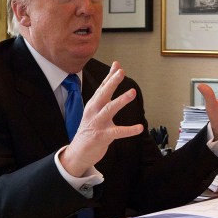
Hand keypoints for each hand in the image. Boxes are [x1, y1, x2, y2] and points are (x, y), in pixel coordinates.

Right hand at [59, 61, 143, 176]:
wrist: (78, 152)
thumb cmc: (90, 128)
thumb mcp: (95, 110)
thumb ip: (104, 95)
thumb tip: (112, 78)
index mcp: (93, 104)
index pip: (102, 87)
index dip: (110, 76)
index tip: (117, 65)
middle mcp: (94, 111)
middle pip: (103, 94)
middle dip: (112, 82)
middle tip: (121, 72)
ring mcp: (97, 123)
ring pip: (109, 109)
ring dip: (121, 100)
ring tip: (132, 92)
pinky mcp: (102, 136)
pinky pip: (117, 132)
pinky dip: (129, 130)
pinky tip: (139, 128)